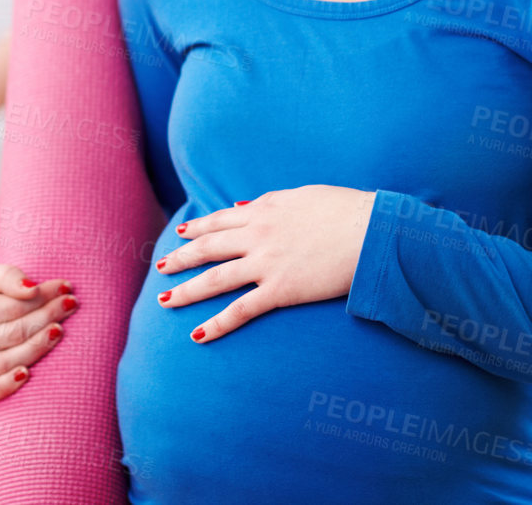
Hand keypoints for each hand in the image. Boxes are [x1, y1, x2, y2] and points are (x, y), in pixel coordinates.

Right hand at [0, 262, 77, 402]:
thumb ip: (6, 276)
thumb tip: (32, 288)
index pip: (11, 308)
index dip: (41, 298)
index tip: (64, 287)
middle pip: (14, 334)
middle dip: (47, 318)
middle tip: (71, 304)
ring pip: (8, 361)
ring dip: (40, 346)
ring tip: (60, 329)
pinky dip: (9, 385)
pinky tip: (29, 373)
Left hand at [153, 186, 376, 343]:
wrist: (370, 230)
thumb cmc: (343, 209)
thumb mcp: (301, 195)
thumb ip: (269, 201)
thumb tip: (244, 205)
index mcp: (262, 211)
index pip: (219, 220)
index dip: (197, 228)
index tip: (181, 233)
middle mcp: (257, 236)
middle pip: (208, 249)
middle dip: (181, 258)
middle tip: (161, 267)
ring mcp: (266, 264)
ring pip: (215, 279)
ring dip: (187, 291)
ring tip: (165, 300)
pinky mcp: (280, 290)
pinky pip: (241, 310)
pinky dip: (217, 324)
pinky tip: (198, 335)